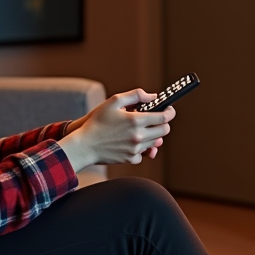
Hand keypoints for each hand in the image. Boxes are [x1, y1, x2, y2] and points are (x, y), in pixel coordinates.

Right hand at [58, 89, 175, 171]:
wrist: (84, 145)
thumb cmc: (97, 121)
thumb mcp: (114, 101)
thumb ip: (136, 95)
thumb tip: (152, 96)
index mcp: (136, 121)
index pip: (164, 117)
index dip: (170, 112)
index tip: (169, 109)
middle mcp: (138, 136)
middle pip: (164, 131)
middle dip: (163, 124)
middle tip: (157, 119)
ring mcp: (135, 149)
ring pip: (155, 142)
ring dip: (152, 135)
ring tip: (141, 129)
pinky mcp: (130, 158)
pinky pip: (143, 153)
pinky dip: (140, 148)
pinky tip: (131, 141)